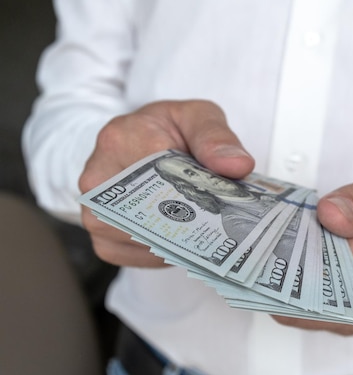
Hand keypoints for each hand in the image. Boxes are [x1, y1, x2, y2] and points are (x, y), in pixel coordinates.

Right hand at [78, 100, 253, 266]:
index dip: (197, 188)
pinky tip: (184, 236)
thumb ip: (216, 137)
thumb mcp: (197, 116)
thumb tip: (237, 165)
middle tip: (223, 219)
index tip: (223, 196)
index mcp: (120, 139)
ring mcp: (94, 213)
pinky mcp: (103, 241)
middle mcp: (97, 179)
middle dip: (193, 219)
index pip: (161, 172)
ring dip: (183, 239)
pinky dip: (170, 252)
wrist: (140, 141)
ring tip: (207, 226)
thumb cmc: (168, 130)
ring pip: (146, 241)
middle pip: (152, 213)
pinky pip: (141, 258)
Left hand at [271, 171, 352, 334]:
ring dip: (287, 290)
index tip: (280, 230)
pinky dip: (297, 302)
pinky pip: (318, 320)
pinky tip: (287, 278)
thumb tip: (329, 214)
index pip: (334, 258)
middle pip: (319, 289)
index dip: (302, 244)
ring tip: (270, 262)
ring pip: (312, 313)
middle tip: (264, 248)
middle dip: (287, 270)